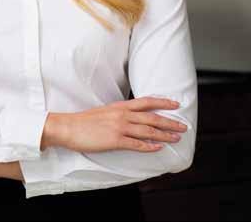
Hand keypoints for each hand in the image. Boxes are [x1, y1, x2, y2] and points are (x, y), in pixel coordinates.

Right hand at [44, 96, 187, 153]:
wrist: (68, 127)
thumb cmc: (83, 121)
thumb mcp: (104, 112)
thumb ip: (119, 114)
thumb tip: (131, 118)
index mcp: (120, 106)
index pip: (146, 102)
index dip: (163, 102)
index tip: (176, 104)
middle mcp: (122, 115)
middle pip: (152, 117)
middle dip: (170, 122)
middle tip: (183, 126)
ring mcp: (119, 127)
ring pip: (148, 131)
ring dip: (164, 135)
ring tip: (176, 138)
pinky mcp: (115, 140)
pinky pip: (136, 144)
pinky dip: (149, 146)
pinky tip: (158, 148)